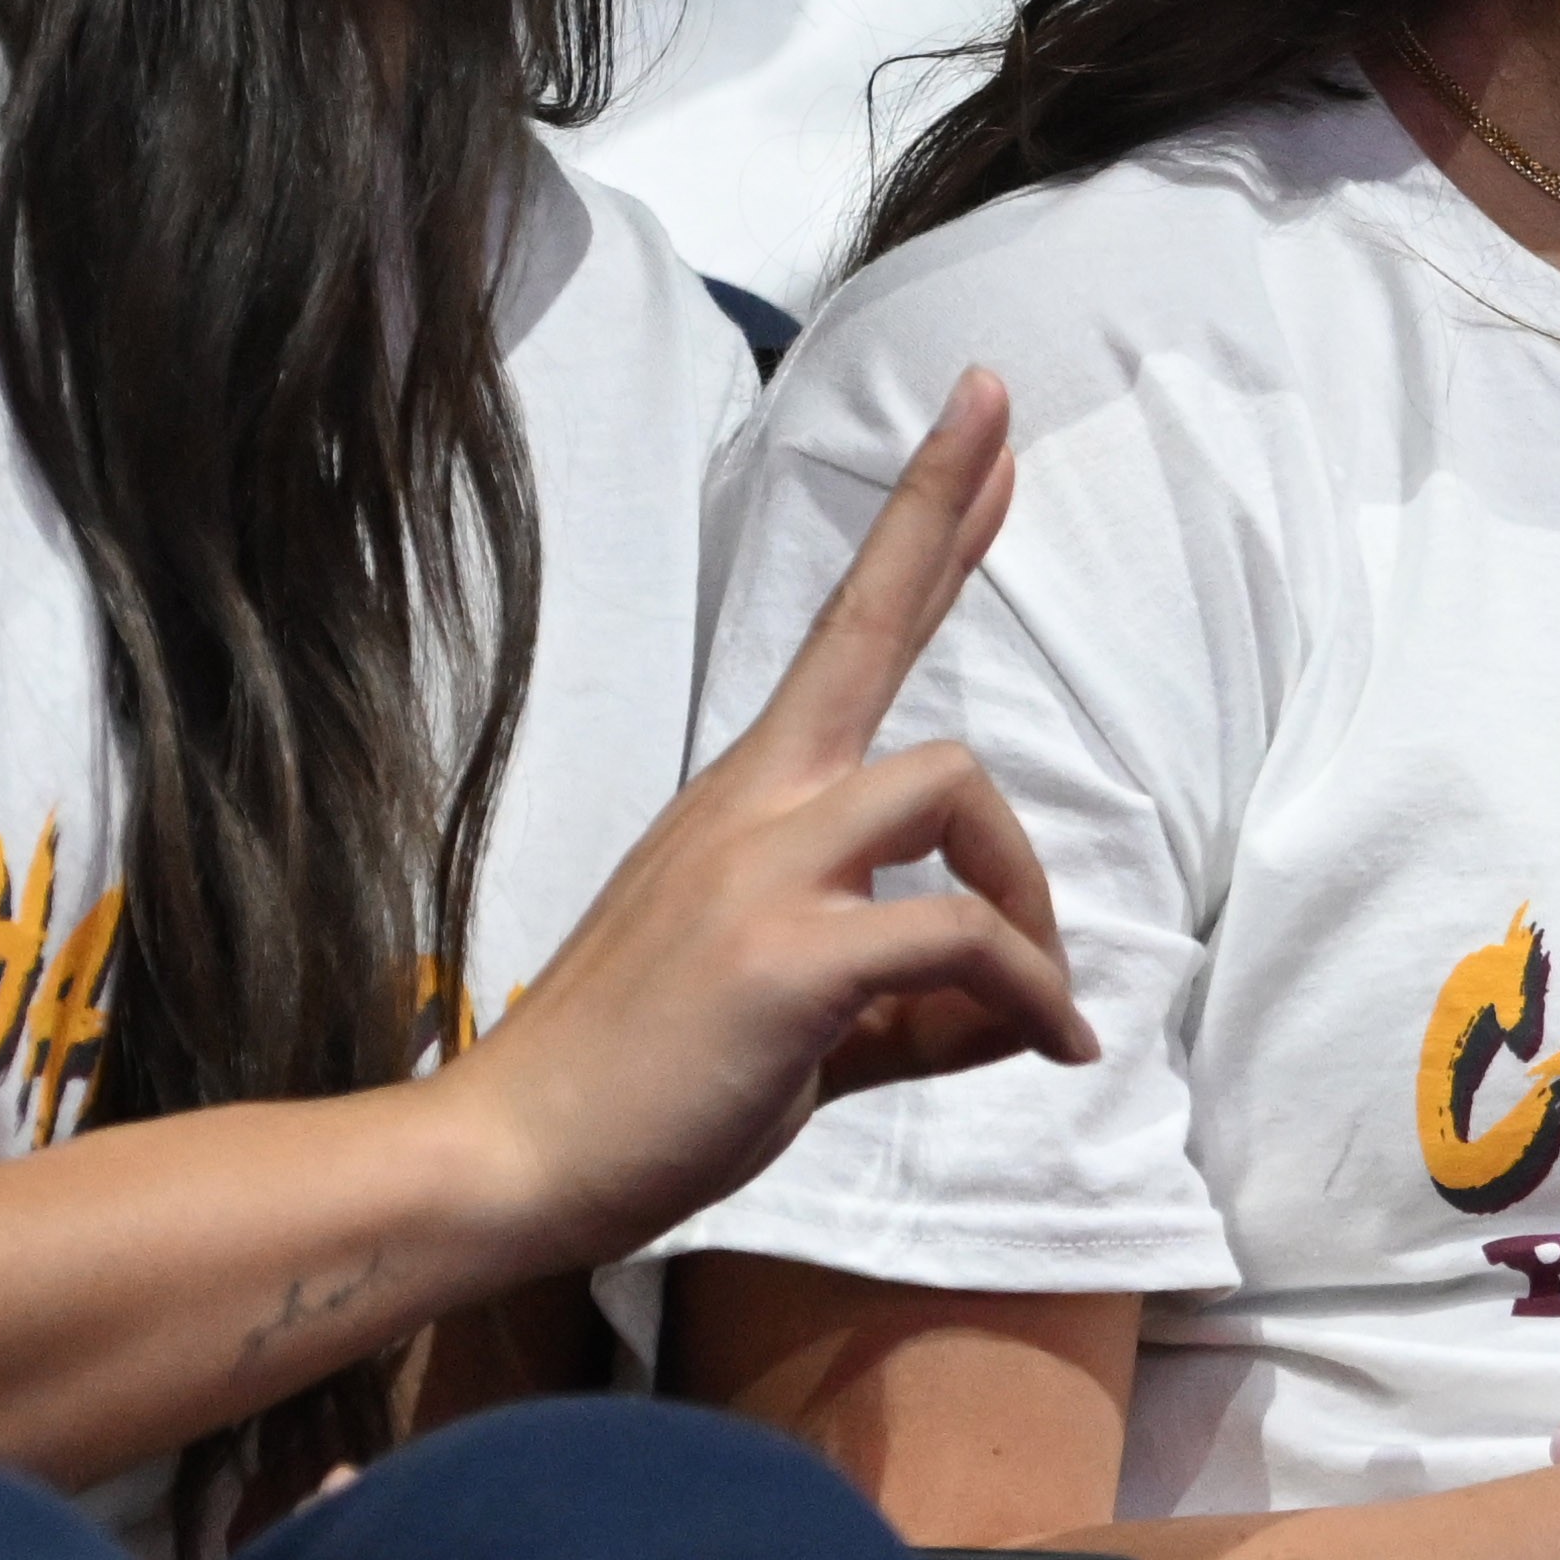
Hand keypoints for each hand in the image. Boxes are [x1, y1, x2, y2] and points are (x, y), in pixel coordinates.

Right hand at [420, 374, 1087, 1267]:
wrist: (512, 1158)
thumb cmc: (643, 1092)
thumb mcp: (803, 1025)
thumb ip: (912, 1005)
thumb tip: (1022, 1011)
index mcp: (748, 798)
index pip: (846, 633)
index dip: (920, 528)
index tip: (975, 424)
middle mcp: (755, 802)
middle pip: (869, 623)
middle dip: (940, 514)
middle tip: (998, 402)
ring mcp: (762, 866)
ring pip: (951, 784)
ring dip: (1028, 896)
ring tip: (1037, 996)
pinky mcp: (785, 955)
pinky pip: (963, 938)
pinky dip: (1029, 991)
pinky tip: (1047, 1043)